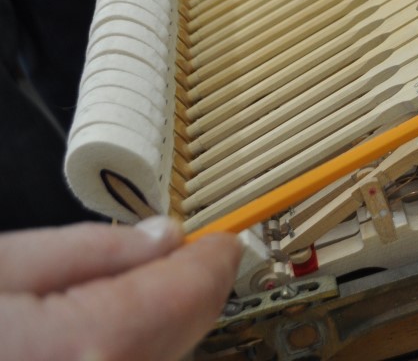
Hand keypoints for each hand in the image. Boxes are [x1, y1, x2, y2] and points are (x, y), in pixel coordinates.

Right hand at [0, 217, 240, 360]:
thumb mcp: (2, 265)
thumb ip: (91, 250)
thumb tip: (161, 237)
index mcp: (85, 342)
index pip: (186, 293)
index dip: (212, 259)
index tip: (225, 240)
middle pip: (183, 332)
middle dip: (196, 290)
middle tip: (201, 255)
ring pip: (163, 357)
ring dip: (168, 322)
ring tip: (149, 286)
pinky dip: (141, 346)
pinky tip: (116, 325)